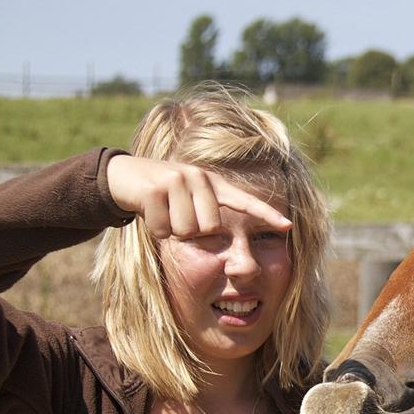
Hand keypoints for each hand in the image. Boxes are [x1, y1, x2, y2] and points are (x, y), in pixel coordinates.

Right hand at [105, 155, 291, 238]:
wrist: (124, 176)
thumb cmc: (162, 196)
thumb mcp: (188, 202)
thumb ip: (207, 216)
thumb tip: (225, 237)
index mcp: (213, 184)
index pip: (246, 201)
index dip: (267, 214)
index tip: (289, 225)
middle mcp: (200, 179)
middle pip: (209, 228)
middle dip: (191, 232)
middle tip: (175, 215)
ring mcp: (178, 181)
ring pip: (186, 231)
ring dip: (171, 230)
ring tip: (162, 211)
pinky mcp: (156, 190)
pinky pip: (163, 229)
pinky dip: (153, 229)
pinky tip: (147, 211)